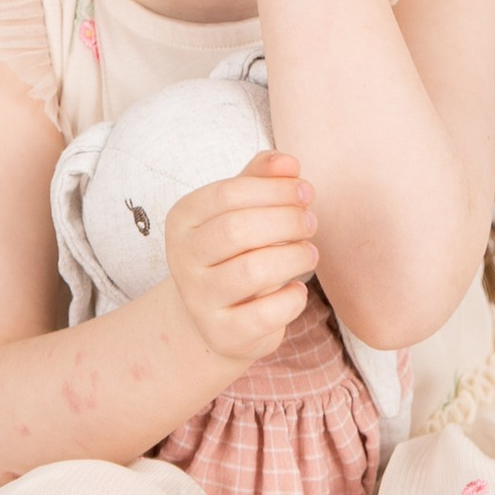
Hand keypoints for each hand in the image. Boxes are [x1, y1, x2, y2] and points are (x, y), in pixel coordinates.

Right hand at [165, 152, 317, 377]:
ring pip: (253, 270)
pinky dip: (293, 298)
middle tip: (311, 222)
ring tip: (310, 253)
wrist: (216, 317)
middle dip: (287, 220)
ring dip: (295, 256)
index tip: (305, 191)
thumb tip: (288, 162)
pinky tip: (297, 290)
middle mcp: (182, 258)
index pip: (229, 192)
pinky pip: (266, 313)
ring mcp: (199, 300)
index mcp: (183, 219)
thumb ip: (262, 179)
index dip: (275, 189)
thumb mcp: (242, 210)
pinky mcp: (223, 333)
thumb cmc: (235, 251)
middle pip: (238, 228)